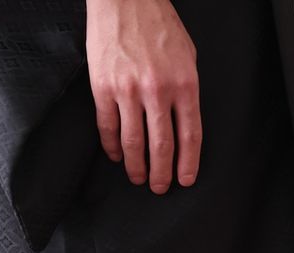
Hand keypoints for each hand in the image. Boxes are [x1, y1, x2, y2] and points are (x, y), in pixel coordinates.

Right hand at [86, 0, 200, 192]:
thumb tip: (184, 123)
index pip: (190, 138)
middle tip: (159, 187)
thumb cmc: (158, 24)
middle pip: (162, 147)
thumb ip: (187, 91)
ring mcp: (128, 90)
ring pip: (134, 142)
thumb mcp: (187, 58)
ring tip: (139, 178)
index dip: (188, 165)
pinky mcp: (103, 86)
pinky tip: (117, 156)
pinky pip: (108, 126)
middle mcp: (157, 91)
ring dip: (137, 166)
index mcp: (184, 86)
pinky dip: (113, 146)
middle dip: (161, 174)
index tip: (184, 180)